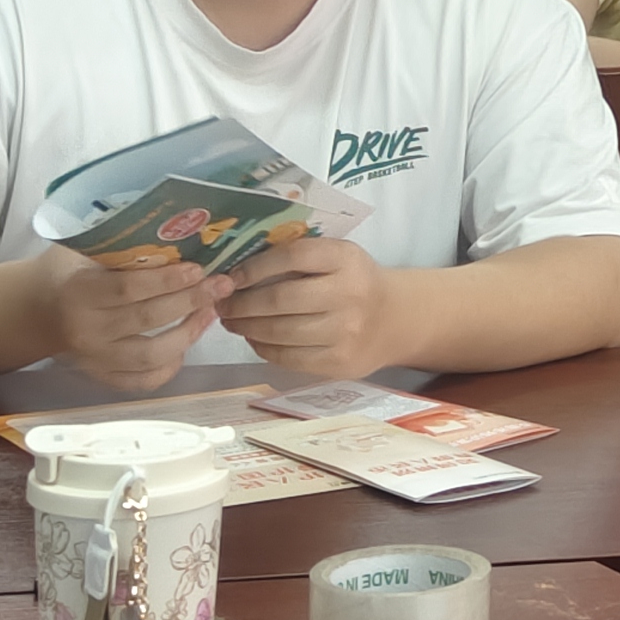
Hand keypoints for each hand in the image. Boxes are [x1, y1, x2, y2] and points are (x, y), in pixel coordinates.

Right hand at [38, 249, 229, 393]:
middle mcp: (86, 330)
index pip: (129, 289)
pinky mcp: (100, 376)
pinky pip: (140, 381)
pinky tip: (186, 346)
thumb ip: (118, 245)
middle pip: (146, 320)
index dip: (167, 280)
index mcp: (79, 292)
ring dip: (187, 335)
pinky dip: (168, 367)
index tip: (199, 269)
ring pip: (149, 356)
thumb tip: (174, 230)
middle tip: (220, 286)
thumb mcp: (82, 249)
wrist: (33, 310)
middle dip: (190, 302)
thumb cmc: (66, 271)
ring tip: (209, 312)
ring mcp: (93, 359)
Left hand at [216, 230, 396, 375]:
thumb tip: (239, 270)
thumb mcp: (338, 258)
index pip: (293, 257)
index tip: (232, 277)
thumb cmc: (354, 282)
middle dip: (242, 303)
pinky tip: (256, 338)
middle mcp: (349, 294)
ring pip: (280, 332)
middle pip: (281, 299)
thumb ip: (299, 258)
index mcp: (346, 259)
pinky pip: (288, 358)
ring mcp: (346, 332)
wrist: (396, 319)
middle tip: (223, 304)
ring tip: (233, 322)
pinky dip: (263, 348)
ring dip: (247, 327)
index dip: (255, 267)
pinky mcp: (339, 362)